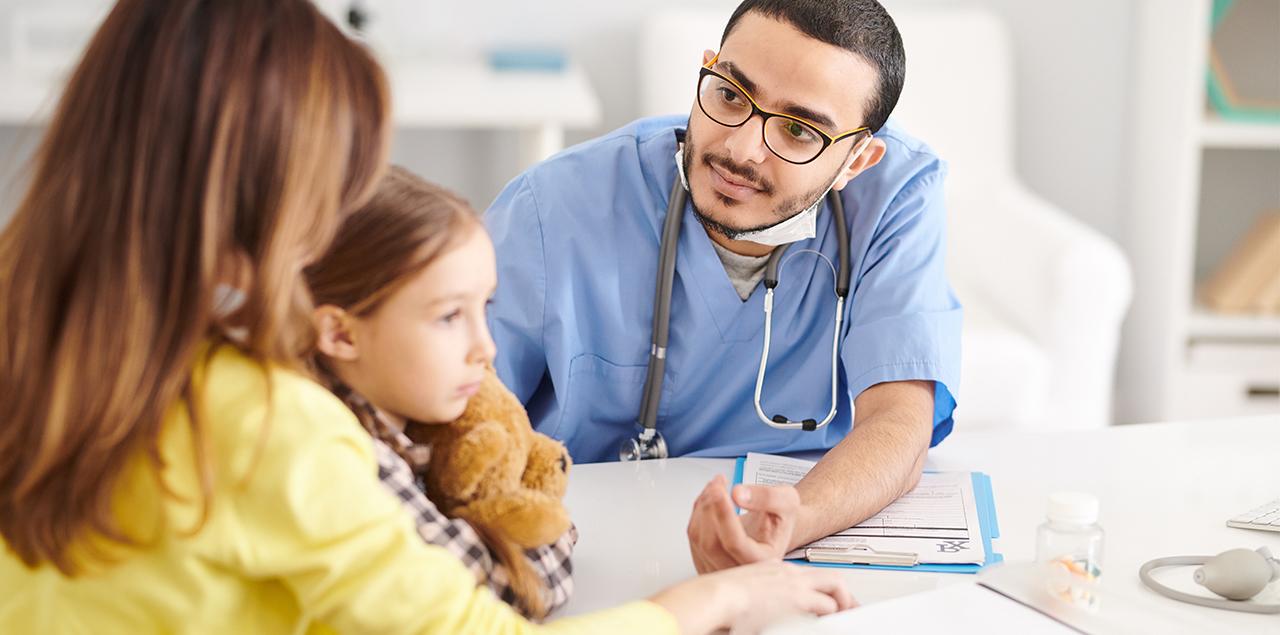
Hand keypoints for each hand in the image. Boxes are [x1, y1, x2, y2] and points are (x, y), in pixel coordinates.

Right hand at [648, 561, 855, 634]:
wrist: (713, 597)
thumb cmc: (716, 600)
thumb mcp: (739, 594)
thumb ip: (752, 600)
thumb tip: (751, 616)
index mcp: (771, 569)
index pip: (804, 576)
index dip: (816, 589)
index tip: (819, 600)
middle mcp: (785, 572)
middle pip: (826, 575)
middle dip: (840, 593)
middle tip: (845, 608)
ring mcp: (793, 584)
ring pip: (834, 586)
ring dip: (842, 602)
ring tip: (845, 615)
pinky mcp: (798, 599)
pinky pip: (828, 606)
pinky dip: (835, 615)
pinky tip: (834, 623)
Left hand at [687, 474, 800, 572]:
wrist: (773, 529)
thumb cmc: (780, 519)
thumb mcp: (786, 501)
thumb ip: (767, 497)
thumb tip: (737, 494)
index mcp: (763, 562)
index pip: (735, 544)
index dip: (724, 516)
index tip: (720, 491)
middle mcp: (740, 571)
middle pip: (711, 543)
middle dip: (710, 507)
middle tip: (718, 483)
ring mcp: (720, 569)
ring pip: (698, 538)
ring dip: (702, 506)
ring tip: (716, 486)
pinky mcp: (705, 560)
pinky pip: (693, 536)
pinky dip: (698, 512)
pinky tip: (710, 499)